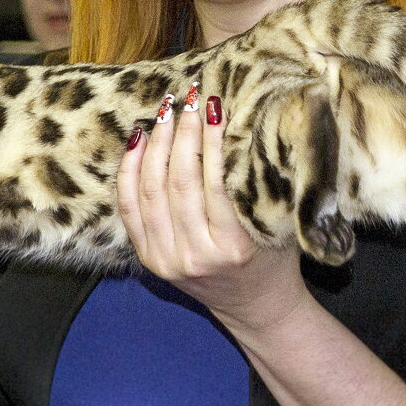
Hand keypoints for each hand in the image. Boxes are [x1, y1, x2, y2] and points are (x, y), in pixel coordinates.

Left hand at [117, 86, 307, 331]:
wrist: (255, 305)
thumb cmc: (274, 256)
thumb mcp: (276, 221)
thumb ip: (256, 183)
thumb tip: (236, 122)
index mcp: (233, 247)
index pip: (214, 181)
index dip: (211, 138)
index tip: (213, 105)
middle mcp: (196, 255)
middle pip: (179, 181)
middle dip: (182, 133)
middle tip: (187, 100)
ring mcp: (166, 259)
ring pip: (151, 190)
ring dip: (157, 144)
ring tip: (167, 112)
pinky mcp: (148, 259)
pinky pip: (129, 206)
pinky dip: (130, 169)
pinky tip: (139, 139)